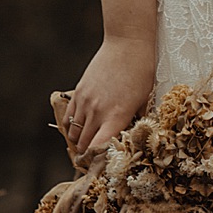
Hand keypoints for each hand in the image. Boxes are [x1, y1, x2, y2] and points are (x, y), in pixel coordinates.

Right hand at [62, 35, 155, 161]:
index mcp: (117, 116)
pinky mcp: (79, 92)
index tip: (103, 168)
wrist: (127, 44)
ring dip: (79, 143)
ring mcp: (85, 102)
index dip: (100, 162)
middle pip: (85, 145)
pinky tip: (79, 131)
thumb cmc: (142, 72)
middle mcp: (98, 112)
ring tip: (86, 148)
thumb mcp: (144, 100)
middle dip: (88, 156)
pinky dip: (71, 128)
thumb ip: (133, 122)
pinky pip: (68, 118)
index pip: (100, 149)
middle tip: (94, 163)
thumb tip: (128, 139)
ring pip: (74, 134)